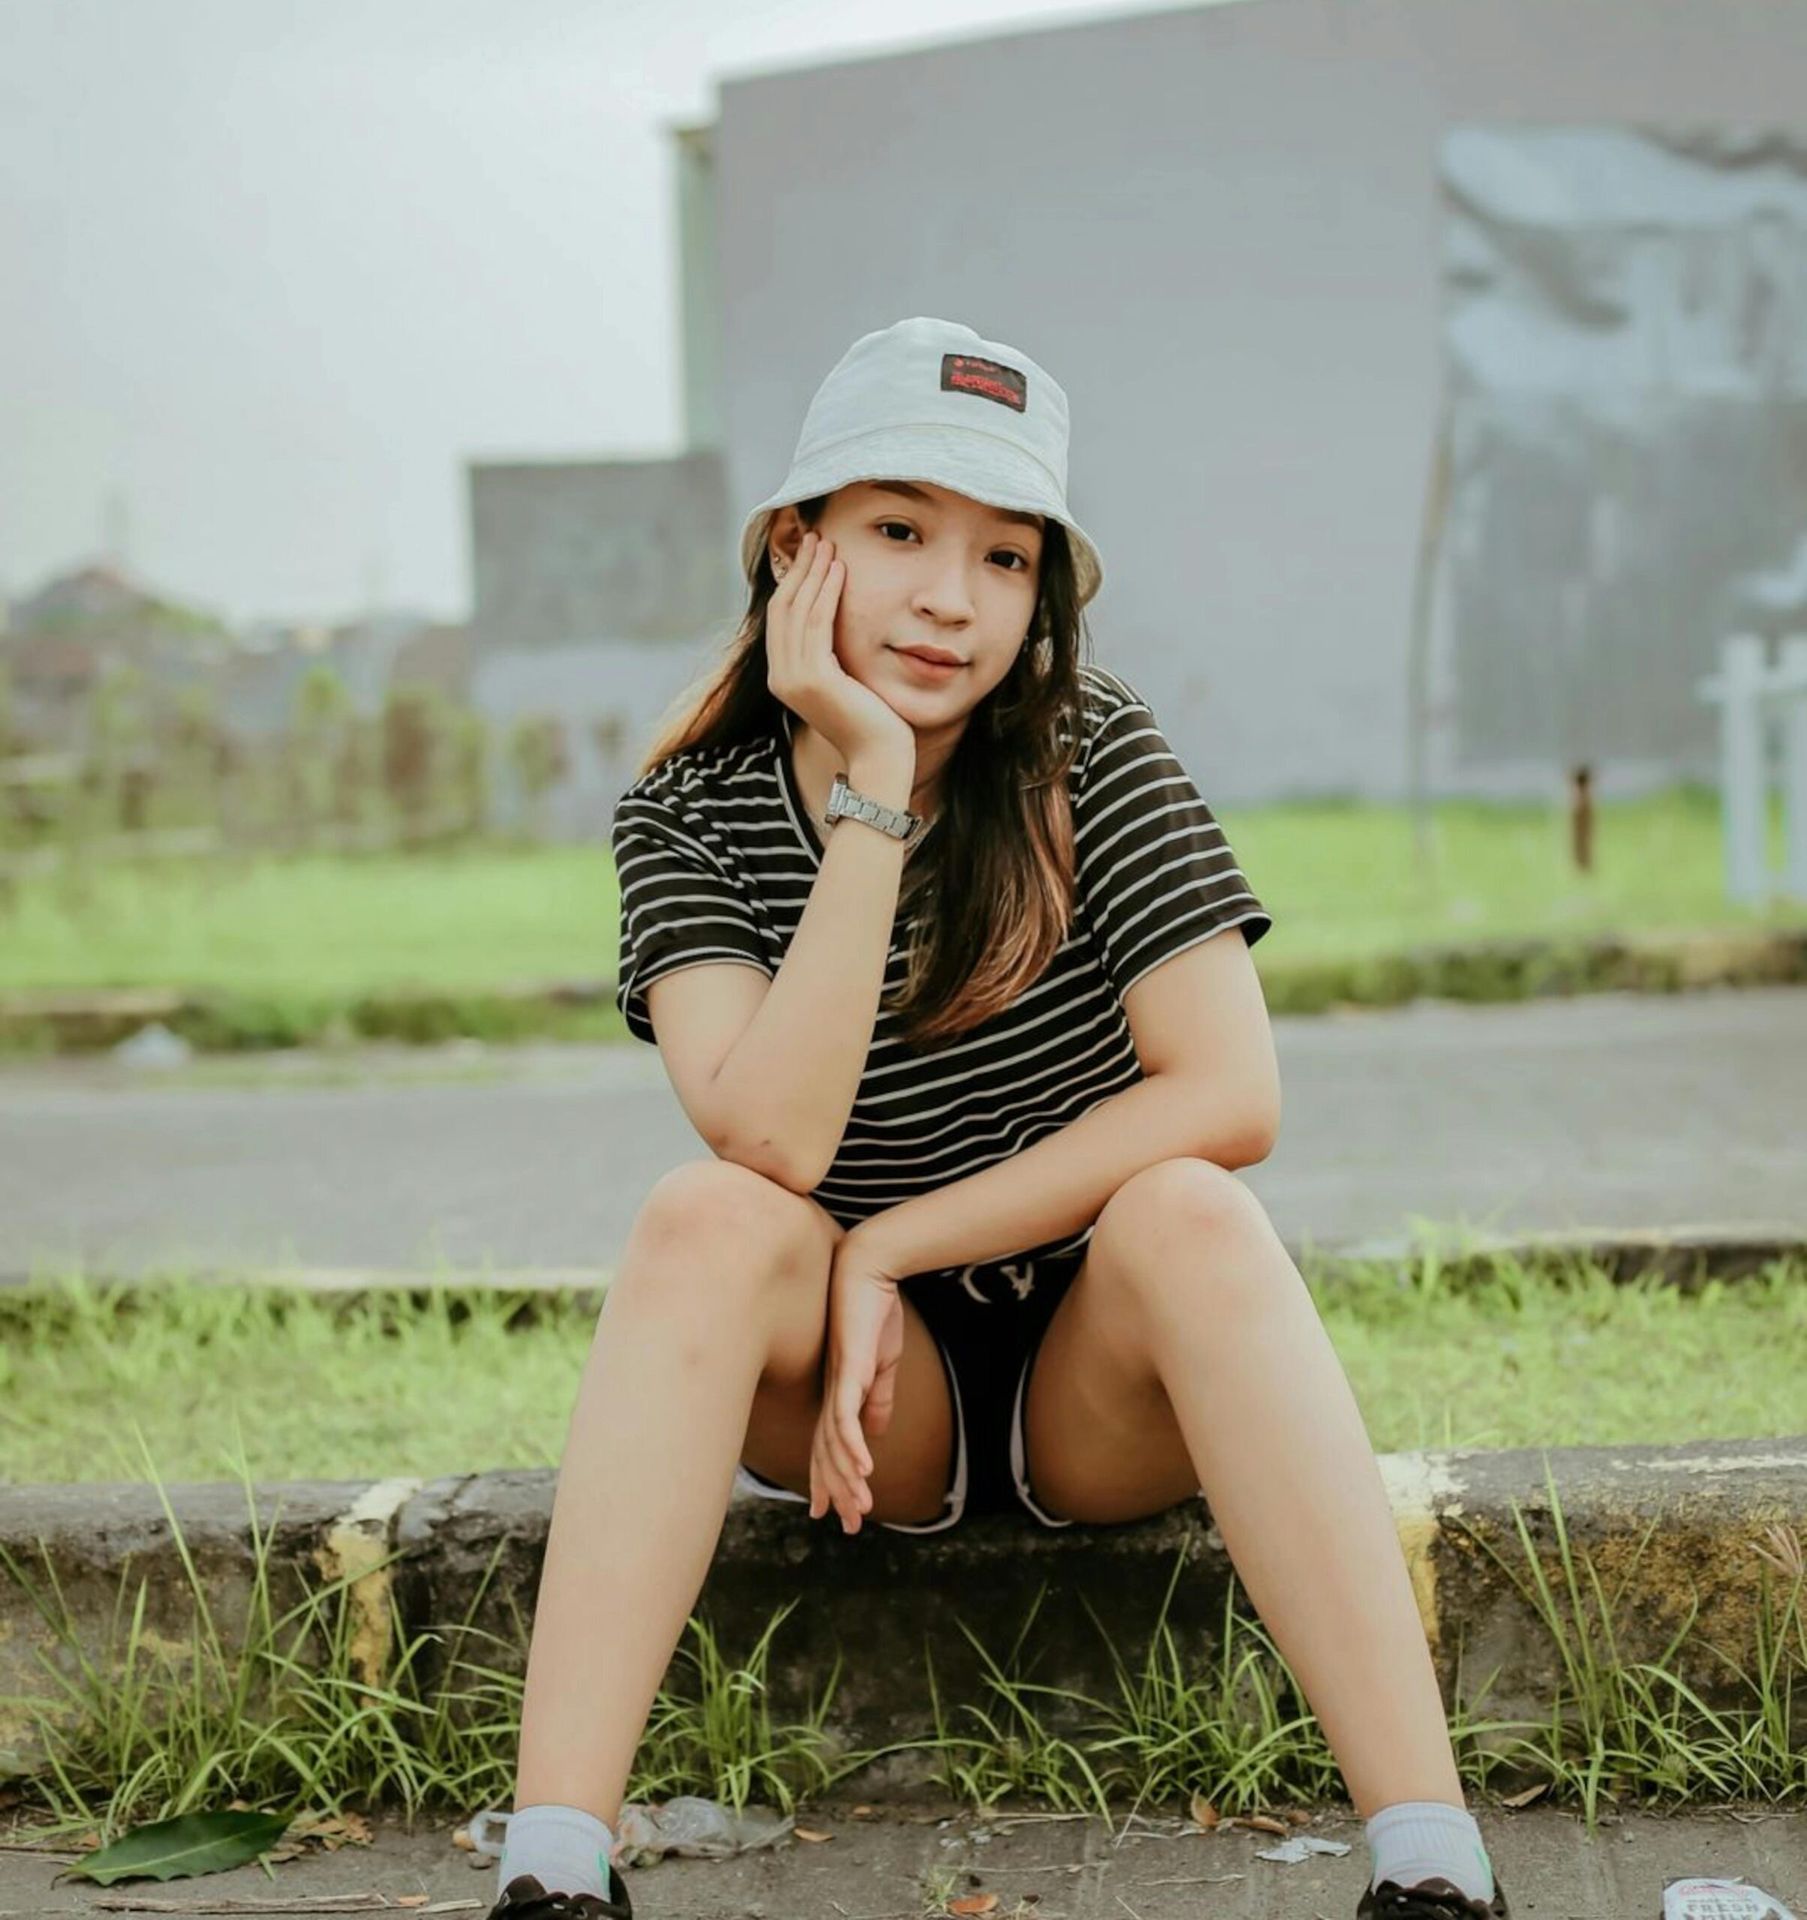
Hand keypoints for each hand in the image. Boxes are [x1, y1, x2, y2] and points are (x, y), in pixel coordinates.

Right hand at [766, 529, 916, 767]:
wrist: (879, 757)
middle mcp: (781, 678)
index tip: (810, 554)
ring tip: (829, 546)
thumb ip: (830, 655)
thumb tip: (834, 619)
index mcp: (783, 678)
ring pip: (799, 610)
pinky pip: (817, 623)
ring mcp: (794, 679)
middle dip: (800, 569)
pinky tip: (840, 571)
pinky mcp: (814, 678)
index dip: (793, 581)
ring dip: (814, 573)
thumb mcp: (843, 681)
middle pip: (784, 608)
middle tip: (816, 538)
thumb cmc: (871, 721)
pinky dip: (827, 592)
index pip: (781, 618)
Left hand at [810, 1229, 906, 1533]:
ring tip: (858, 1508)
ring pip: (836, 1441)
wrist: (869, 1270)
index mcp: (840, 1392)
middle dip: (837, 1491)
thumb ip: (879, 1396)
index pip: (831, 1446)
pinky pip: (848, 1414)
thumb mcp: (883, 1362)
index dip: (832, 1479)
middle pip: (828, 1452)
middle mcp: (831, 1392)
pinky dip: (855, 1444)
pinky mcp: (850, 1369)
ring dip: (848, 1478)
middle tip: (847, 1526)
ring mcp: (839, 1382)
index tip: (835, 1512)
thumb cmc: (875, 1312)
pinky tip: (865, 1468)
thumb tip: (875, 1431)